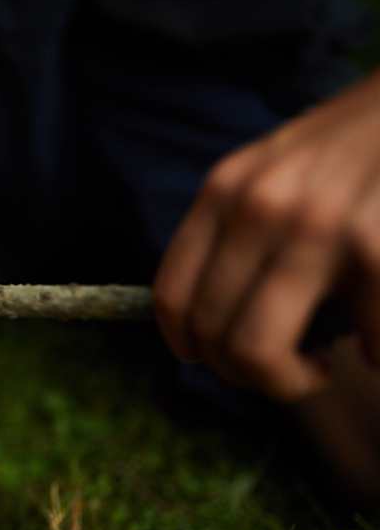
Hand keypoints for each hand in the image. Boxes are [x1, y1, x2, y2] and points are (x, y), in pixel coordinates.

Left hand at [155, 71, 379, 400]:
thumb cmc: (355, 147)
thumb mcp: (275, 170)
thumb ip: (238, 230)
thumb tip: (211, 321)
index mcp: (224, 189)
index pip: (170, 295)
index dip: (186, 345)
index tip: (213, 359)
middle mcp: (258, 207)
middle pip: (210, 334)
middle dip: (244, 372)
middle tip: (282, 370)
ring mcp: (316, 227)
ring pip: (258, 353)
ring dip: (291, 382)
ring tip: (320, 367)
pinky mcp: (375, 247)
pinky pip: (359, 342)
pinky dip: (373, 355)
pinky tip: (376, 340)